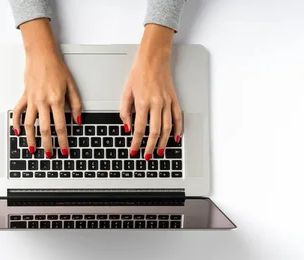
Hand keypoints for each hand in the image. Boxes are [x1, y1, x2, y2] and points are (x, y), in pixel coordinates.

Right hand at [12, 19, 81, 158]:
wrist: (41, 54)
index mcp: (56, 100)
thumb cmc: (56, 68)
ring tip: (33, 149)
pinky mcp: (24, 96)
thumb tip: (78, 121)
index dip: (63, 141)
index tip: (64, 150)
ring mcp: (32, 100)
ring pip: (29, 124)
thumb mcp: (71, 85)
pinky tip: (17, 132)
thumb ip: (76, 104)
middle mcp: (43, 102)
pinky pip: (17, 112)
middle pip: (44, 129)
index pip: (61, 126)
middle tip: (50, 154)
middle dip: (47, 144)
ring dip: (31, 138)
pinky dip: (16, 123)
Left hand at [120, 24, 182, 159]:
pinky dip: (178, 129)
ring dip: (164, 142)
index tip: (134, 151)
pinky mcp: (174, 99)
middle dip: (150, 146)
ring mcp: (167, 102)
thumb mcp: (126, 92)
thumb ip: (125, 112)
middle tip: (147, 156)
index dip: (136, 142)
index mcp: (143, 102)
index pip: (139, 128)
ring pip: (167, 127)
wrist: (153, 59)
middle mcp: (156, 103)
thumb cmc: (139, 74)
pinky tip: (176, 138)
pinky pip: (178, 117)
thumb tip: (128, 128)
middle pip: (155, 131)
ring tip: (160, 151)